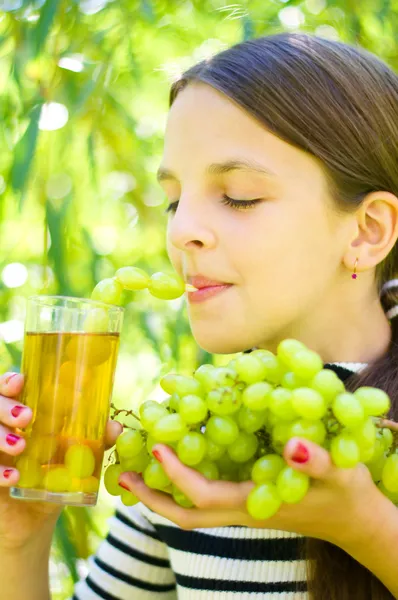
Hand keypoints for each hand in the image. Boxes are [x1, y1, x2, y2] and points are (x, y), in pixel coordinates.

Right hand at [0, 372, 121, 550]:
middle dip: (5, 406)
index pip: (8, 387)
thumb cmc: (52, 476)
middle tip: (27, 417)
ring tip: (20, 446)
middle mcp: (1, 426)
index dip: (9, 380)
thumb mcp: (74, 457)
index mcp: (21, 413)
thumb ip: (94, 442)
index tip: (20, 381)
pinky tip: (12, 479)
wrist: (32, 519)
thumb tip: (114, 427)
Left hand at [118, 437, 384, 548]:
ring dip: (160, 491)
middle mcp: (240, 510)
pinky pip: (203, 497)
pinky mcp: (244, 499)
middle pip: (184, 514)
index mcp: (254, 504)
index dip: (177, 473)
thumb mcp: (340, 473)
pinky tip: (178, 458)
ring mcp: (240, 507)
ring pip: (190, 509)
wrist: (353, 520)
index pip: (204, 496)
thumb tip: (293, 444)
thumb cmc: (346, 495)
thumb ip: (317, 461)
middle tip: (122, 473)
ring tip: (135, 466)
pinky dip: (182, 482)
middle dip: (150, 496)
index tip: (157, 446)